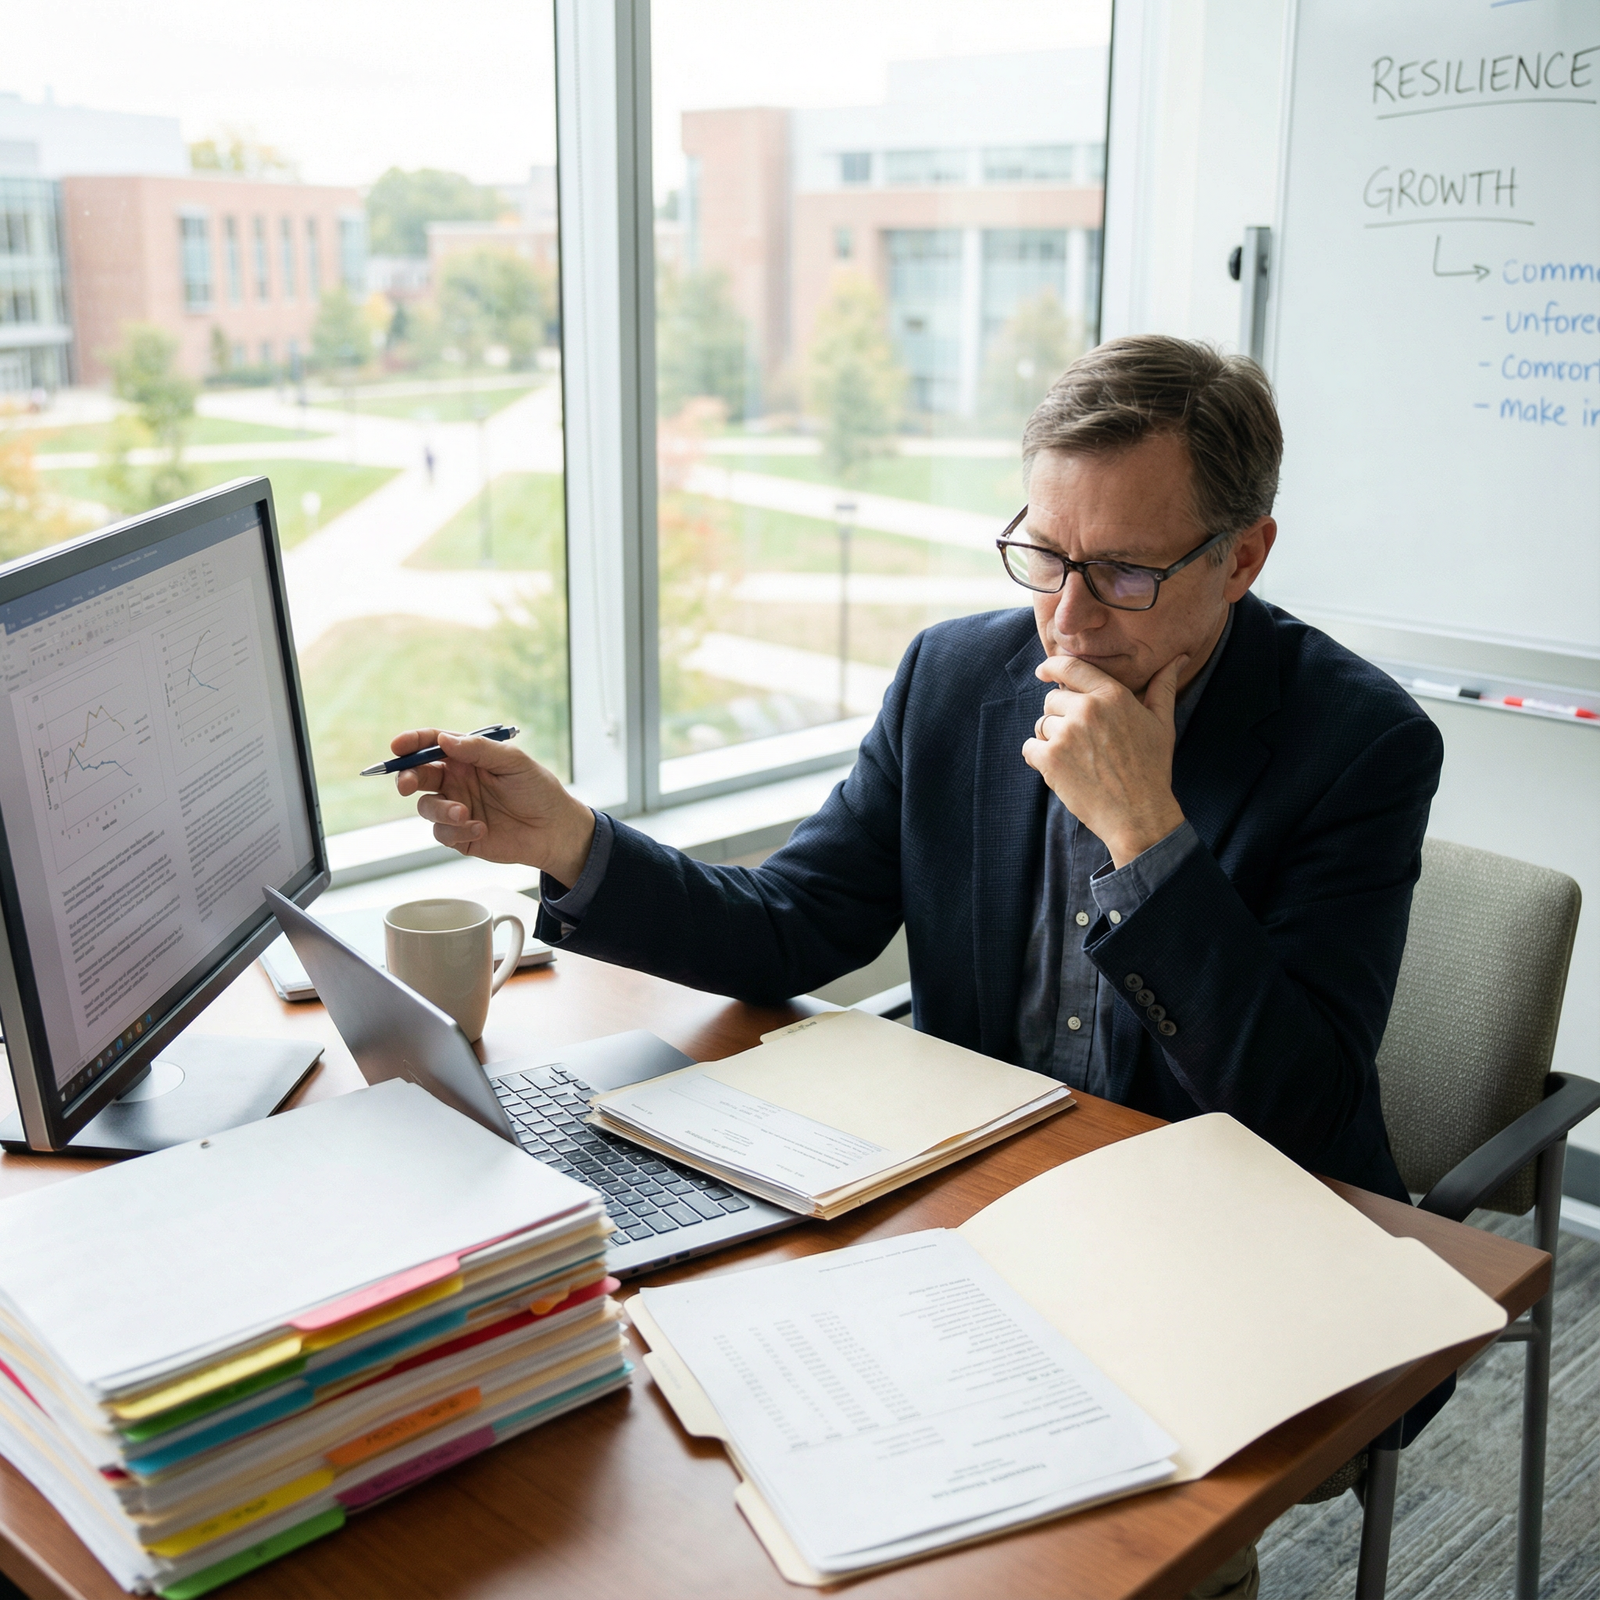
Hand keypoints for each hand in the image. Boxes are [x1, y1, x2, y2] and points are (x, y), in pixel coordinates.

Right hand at [392, 728, 595, 884]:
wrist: (554, 830)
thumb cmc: (537, 790)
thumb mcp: (513, 762)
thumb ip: (479, 749)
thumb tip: (444, 740)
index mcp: (467, 757)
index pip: (432, 744)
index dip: (412, 743)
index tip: (398, 746)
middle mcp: (457, 781)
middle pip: (418, 775)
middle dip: (407, 778)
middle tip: (408, 785)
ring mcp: (456, 807)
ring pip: (426, 806)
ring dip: (440, 810)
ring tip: (465, 813)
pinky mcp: (460, 835)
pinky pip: (442, 832)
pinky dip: (456, 831)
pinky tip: (481, 829)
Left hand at [1021, 655, 1188, 868]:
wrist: (1139, 814)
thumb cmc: (1152, 768)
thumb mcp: (1162, 723)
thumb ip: (1163, 687)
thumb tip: (1178, 658)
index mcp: (1112, 695)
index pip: (1070, 667)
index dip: (1051, 667)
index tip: (1044, 672)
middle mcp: (1087, 710)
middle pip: (1052, 699)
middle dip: (1060, 715)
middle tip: (1081, 740)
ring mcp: (1066, 734)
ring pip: (1041, 725)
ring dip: (1051, 739)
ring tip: (1078, 758)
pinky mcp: (1050, 759)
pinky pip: (1029, 747)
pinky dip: (1039, 758)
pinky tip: (1062, 769)